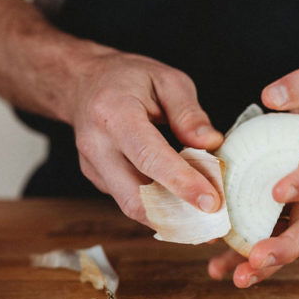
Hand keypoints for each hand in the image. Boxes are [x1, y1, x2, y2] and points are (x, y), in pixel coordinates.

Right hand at [70, 50, 223, 223]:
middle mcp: (96, 145)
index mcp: (114, 113)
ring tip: (205, 219)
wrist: (83, 82)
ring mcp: (93, 166)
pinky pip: (130, 201)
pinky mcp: (98, 179)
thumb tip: (211, 144)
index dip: (181, 183)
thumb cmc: (128, 77)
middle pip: (135, 196)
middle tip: (216, 220)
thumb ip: (189, 113)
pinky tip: (183, 202)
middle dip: (178, 215)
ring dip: (171, 217)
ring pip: (133, 206)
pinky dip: (159, 207)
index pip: (149, 157)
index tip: (211, 202)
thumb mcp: (166, 79)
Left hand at [208, 64, 298, 286]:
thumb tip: (271, 96)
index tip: (278, 191)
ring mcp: (296, 207)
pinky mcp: (274, 213)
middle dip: (285, 247)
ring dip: (262, 264)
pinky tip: (216, 269)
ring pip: (284, 243)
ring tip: (235, 277)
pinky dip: (240, 256)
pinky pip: (261, 239)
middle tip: (258, 259)